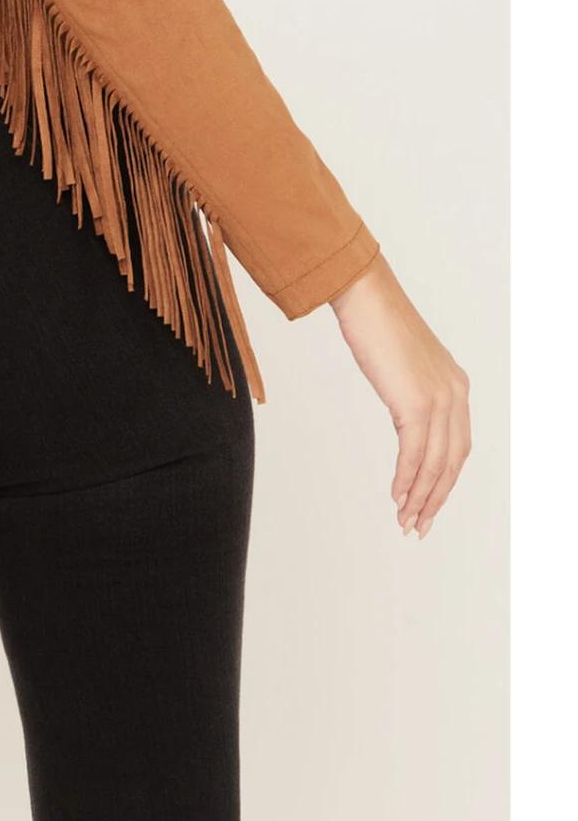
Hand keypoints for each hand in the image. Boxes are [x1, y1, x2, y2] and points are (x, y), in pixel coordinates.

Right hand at [327, 252, 470, 538]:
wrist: (364, 295)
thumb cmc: (374, 321)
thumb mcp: (402, 362)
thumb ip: (410, 388)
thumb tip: (404, 410)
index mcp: (455, 385)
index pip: (457, 446)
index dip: (443, 480)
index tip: (426, 503)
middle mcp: (455, 394)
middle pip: (452, 462)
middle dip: (435, 497)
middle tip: (418, 525)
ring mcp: (439, 399)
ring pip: (435, 463)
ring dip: (420, 496)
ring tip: (405, 519)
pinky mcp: (416, 402)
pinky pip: (415, 453)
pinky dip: (407, 479)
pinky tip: (396, 495)